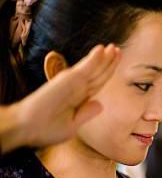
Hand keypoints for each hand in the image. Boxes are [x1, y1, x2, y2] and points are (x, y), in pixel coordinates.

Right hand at [1, 44, 120, 152]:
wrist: (28, 127)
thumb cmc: (46, 129)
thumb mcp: (73, 125)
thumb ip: (87, 113)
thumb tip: (100, 104)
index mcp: (80, 99)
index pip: (98, 83)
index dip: (107, 73)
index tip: (115, 64)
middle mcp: (78, 89)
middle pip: (98, 74)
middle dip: (109, 62)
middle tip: (118, 50)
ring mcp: (73, 83)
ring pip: (94, 68)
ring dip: (105, 57)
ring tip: (114, 48)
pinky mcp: (68, 80)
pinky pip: (85, 68)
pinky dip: (94, 58)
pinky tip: (102, 49)